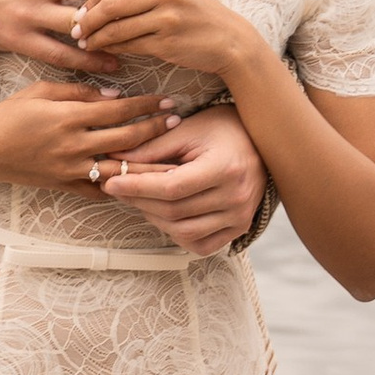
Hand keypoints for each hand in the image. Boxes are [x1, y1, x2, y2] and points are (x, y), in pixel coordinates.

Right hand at [0, 80, 185, 191]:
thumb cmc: (8, 115)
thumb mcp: (39, 90)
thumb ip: (78, 90)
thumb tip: (114, 94)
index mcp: (69, 117)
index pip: (119, 109)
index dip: (146, 104)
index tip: (167, 100)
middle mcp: (74, 145)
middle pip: (126, 138)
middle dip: (156, 129)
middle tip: (179, 121)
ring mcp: (70, 169)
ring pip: (120, 169)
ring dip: (148, 163)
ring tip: (172, 159)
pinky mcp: (64, 186)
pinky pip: (98, 190)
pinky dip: (119, 188)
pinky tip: (139, 185)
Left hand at [72, 0, 252, 88]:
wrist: (230, 40)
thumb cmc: (196, 16)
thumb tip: (97, 0)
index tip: (79, 12)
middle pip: (109, 4)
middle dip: (86, 19)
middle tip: (75, 31)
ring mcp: (165, 18)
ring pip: (116, 27)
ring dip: (96, 38)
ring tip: (85, 44)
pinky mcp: (167, 42)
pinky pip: (129, 45)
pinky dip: (112, 49)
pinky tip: (105, 52)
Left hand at [100, 100, 267, 252]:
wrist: (262, 141)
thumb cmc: (223, 129)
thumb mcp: (188, 130)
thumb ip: (152, 147)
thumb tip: (113, 159)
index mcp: (225, 168)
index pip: (172, 188)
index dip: (137, 187)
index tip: (112, 182)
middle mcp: (236, 197)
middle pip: (174, 211)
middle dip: (139, 201)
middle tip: (119, 188)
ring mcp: (240, 216)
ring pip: (183, 231)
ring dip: (154, 218)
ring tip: (140, 199)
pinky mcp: (239, 228)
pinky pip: (201, 244)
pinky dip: (178, 234)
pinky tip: (166, 216)